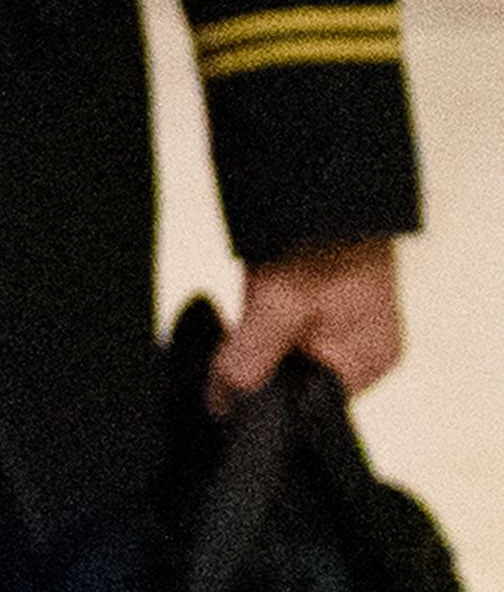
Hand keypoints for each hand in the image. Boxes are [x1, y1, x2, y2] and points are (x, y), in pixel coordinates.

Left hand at [213, 237, 403, 407]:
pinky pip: (282, 331)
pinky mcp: (322, 306)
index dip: (266, 398)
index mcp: (368, 363)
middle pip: (295, 382)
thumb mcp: (279, 305)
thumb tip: (223, 402)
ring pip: (283, 356)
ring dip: (253, 344)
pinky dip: (259, 325)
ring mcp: (344, 328)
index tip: (226, 387)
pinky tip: (243, 310)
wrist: (323, 185)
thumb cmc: (318, 243)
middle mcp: (362, 352)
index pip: (310, 406)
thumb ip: (251, 357)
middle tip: (229, 342)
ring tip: (240, 319)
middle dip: (257, 369)